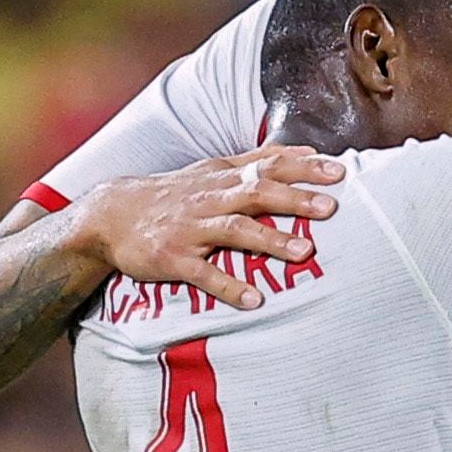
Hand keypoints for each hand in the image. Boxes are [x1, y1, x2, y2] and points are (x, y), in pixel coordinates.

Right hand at [74, 146, 343, 309]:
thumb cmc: (174, 193)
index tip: (339, 170)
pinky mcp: (172, 258)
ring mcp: (191, 228)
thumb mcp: (213, 169)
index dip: (304, 167)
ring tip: (305, 253)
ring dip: (271, 240)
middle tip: (331, 208)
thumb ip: (258, 161)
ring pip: (235, 230)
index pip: (269, 165)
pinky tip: (253, 300)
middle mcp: (210, 197)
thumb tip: (307, 151)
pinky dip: (228, 286)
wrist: (111, 215)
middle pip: (257, 193)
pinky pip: (203, 273)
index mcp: (223, 177)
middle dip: (295, 199)